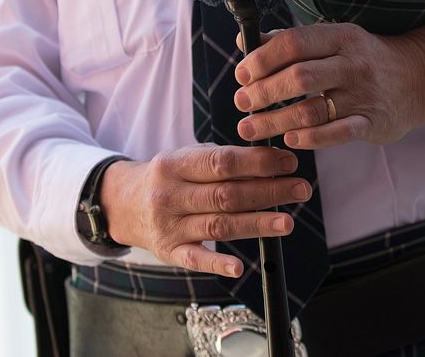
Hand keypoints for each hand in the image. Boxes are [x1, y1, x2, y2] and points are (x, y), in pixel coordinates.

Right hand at [99, 143, 310, 276]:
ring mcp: (169, 225)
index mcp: (175, 164)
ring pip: (218, 225)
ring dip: (256, 224)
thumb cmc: (169, 177)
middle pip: (226, 194)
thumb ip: (221, 159)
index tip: (289, 162)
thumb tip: (272, 159)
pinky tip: (240, 267)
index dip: (258, 162)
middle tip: (301, 189)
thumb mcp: (185, 158)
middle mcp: (170, 195)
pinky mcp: (169, 252)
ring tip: (287, 222)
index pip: (222, 162)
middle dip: (268, 191)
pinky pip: (195, 260)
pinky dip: (217, 263)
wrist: (123, 204)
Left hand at [233, 22, 424, 148]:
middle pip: (299, 77)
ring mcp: (363, 95)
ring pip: (311, 110)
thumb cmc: (364, 58)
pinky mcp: (372, 123)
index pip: (293, 43)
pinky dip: (308, 139)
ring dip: (274, 121)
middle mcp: (352, 64)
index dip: (261, 59)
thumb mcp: (334, 40)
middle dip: (263, 92)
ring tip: (250, 128)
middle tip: (241, 102)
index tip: (242, 74)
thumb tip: (245, 41)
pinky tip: (288, 139)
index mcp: (340, 37)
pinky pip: (336, 134)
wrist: (418, 78)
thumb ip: (291, 41)